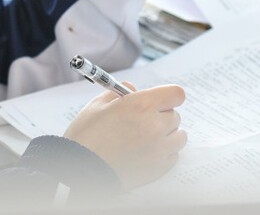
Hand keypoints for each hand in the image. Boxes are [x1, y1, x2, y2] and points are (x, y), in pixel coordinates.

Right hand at [63, 83, 186, 189]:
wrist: (80, 170)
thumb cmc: (86, 137)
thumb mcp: (97, 105)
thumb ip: (119, 92)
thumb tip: (132, 89)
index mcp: (141, 105)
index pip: (176, 94)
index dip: (167, 96)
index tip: (159, 101)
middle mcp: (155, 126)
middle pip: (175, 115)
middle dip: (162, 116)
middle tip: (143, 121)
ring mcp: (159, 149)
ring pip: (178, 136)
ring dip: (167, 135)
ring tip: (146, 138)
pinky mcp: (159, 168)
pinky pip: (173, 155)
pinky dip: (164, 153)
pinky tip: (145, 152)